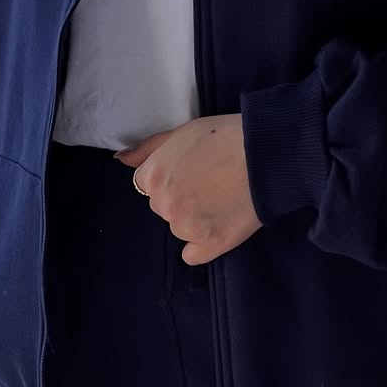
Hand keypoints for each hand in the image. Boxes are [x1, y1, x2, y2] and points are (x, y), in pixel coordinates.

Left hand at [114, 114, 261, 264]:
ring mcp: (185, 228)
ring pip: (179, 227)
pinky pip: (193, 254)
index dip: (171, 174)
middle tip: (211, 181)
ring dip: (193, 218)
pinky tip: (217, 228)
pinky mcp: (210, 244)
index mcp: (153, 177)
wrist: (265, 155)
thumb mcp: (181, 132)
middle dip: (180, 196)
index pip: (149, 183)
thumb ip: (148, 149)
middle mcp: (164, 205)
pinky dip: (201, 245)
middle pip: (163, 206)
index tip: (194, 169)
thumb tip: (121, 160)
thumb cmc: (224, 136)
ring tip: (222, 198)